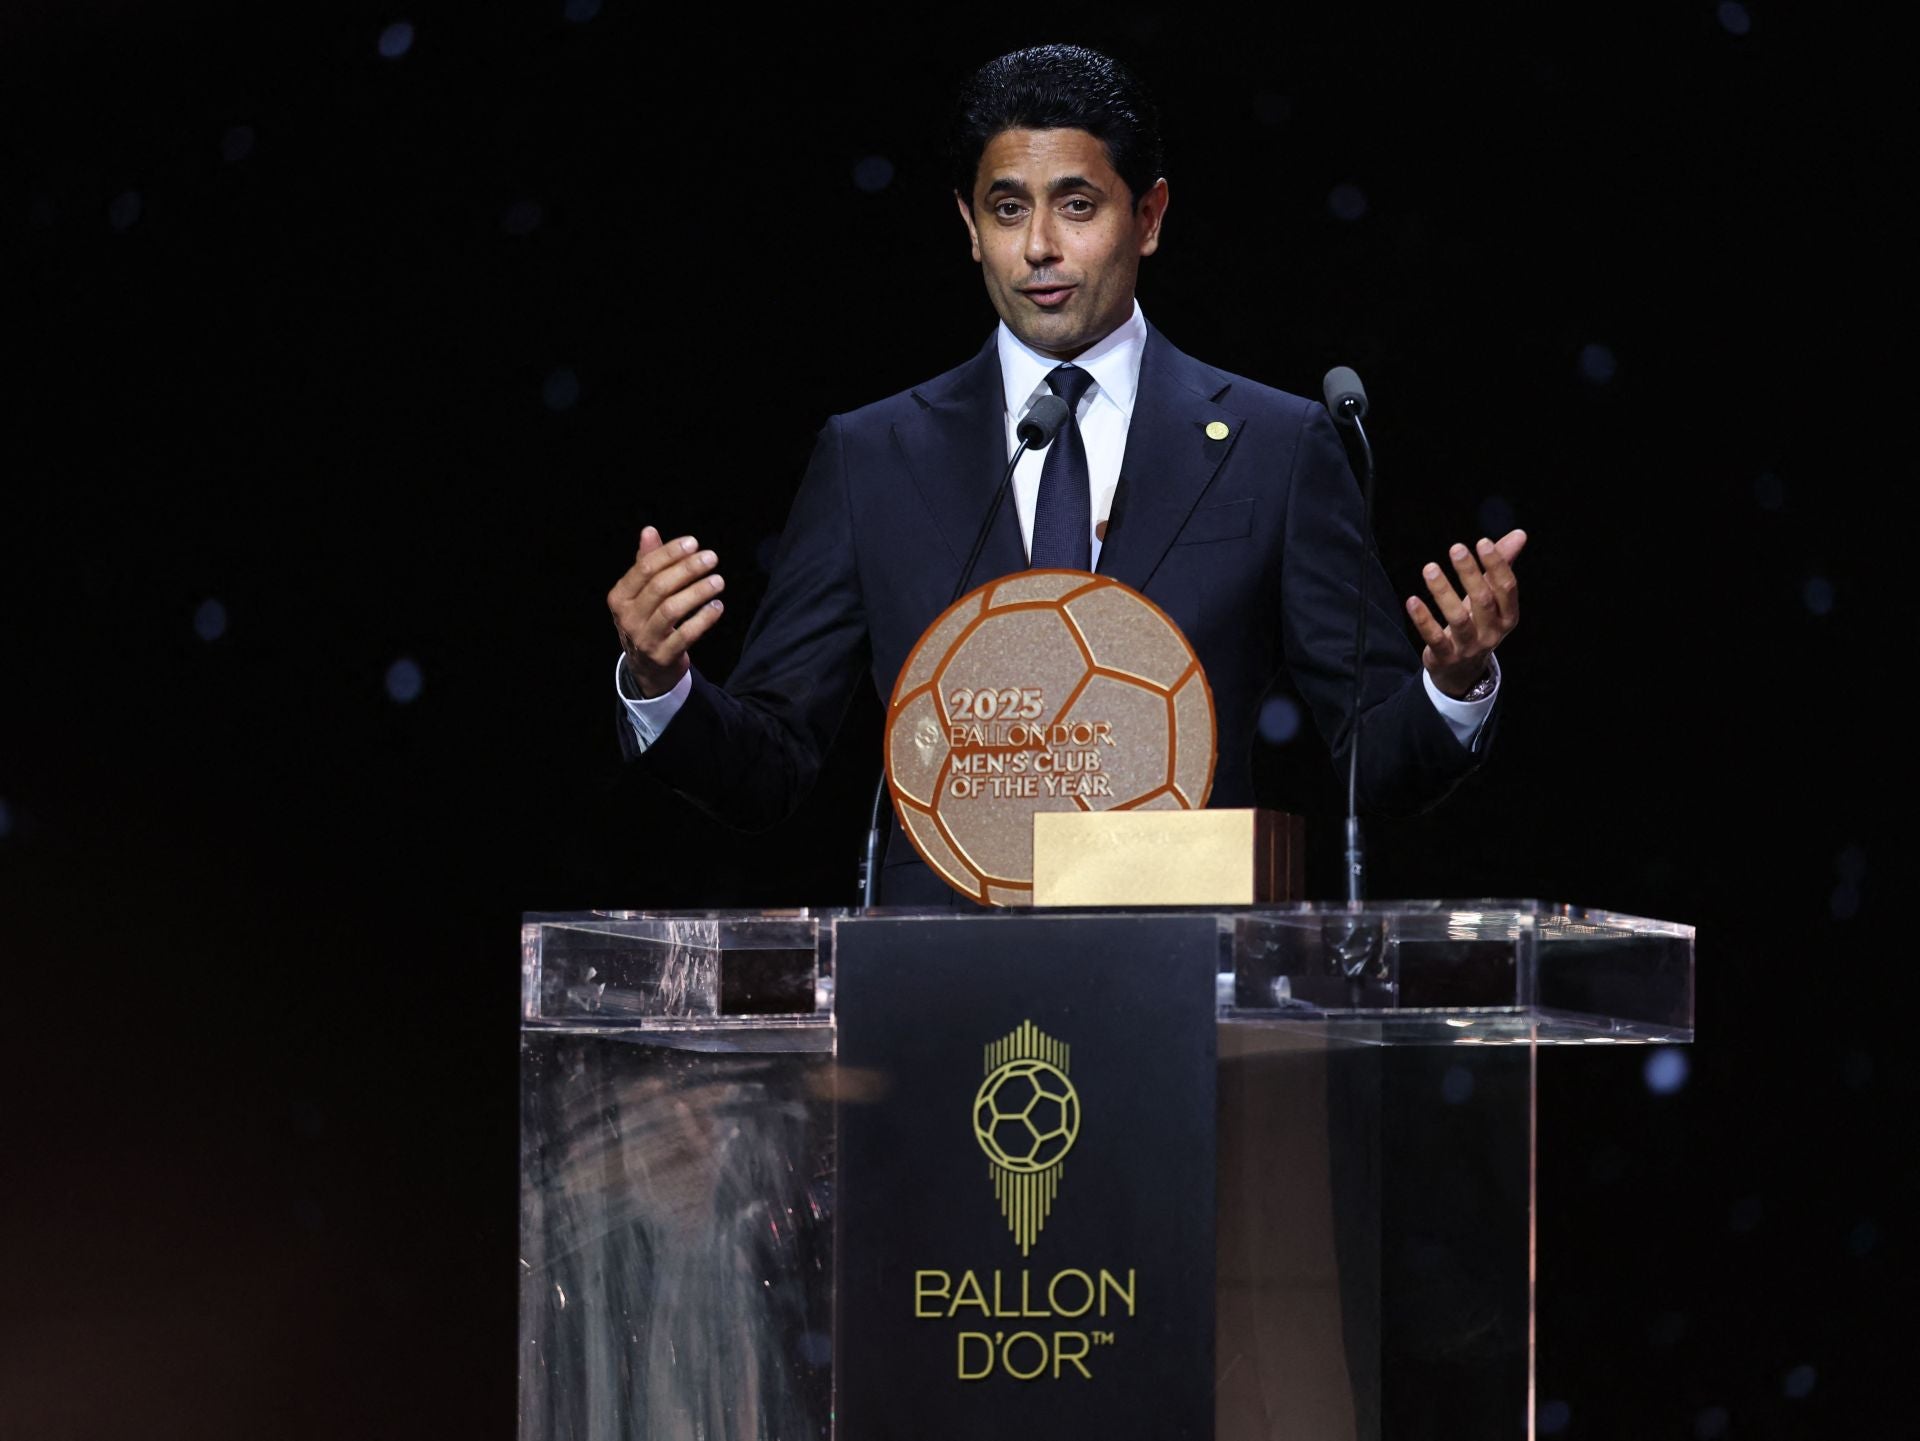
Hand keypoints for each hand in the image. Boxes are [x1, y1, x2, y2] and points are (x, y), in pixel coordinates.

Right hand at [606, 526, 726, 697]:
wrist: (647, 667)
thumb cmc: (646, 619)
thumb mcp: (640, 593)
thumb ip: (646, 562)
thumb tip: (649, 530)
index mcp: (619, 597)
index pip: (645, 568)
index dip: (670, 553)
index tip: (693, 543)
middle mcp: (627, 618)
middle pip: (660, 587)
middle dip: (687, 569)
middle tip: (711, 558)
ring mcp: (644, 639)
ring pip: (672, 610)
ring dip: (698, 592)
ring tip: (718, 581)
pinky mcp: (663, 656)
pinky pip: (686, 635)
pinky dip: (704, 619)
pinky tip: (717, 606)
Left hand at [1407, 529, 1526, 698]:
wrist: (1463, 671)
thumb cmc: (1478, 624)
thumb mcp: (1491, 598)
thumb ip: (1502, 566)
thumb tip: (1519, 534)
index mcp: (1507, 617)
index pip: (1506, 588)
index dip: (1497, 565)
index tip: (1483, 542)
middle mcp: (1491, 633)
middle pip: (1482, 601)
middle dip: (1470, 573)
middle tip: (1456, 548)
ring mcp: (1468, 647)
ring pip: (1457, 618)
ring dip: (1443, 592)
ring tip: (1429, 568)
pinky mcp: (1445, 657)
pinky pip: (1434, 637)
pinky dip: (1423, 619)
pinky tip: (1412, 600)